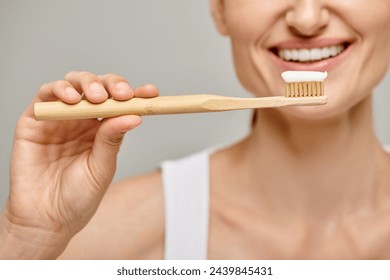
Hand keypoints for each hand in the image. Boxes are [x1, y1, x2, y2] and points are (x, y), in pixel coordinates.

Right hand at [1, 71, 158, 257]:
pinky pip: (45, 94)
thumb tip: (134, 115)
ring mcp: (59, 117)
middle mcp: (82, 120)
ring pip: (74, 83)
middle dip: (113, 84)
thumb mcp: (102, 168)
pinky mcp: (34, 120)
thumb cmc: (77, 197)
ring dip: (88, 82)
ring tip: (97, 98)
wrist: (45, 219)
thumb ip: (112, 140)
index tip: (151, 92)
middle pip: (99, 87)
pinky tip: (72, 99)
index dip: (136, 94)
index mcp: (102, 131)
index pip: (121, 104)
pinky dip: (60, 89)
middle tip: (122, 95)